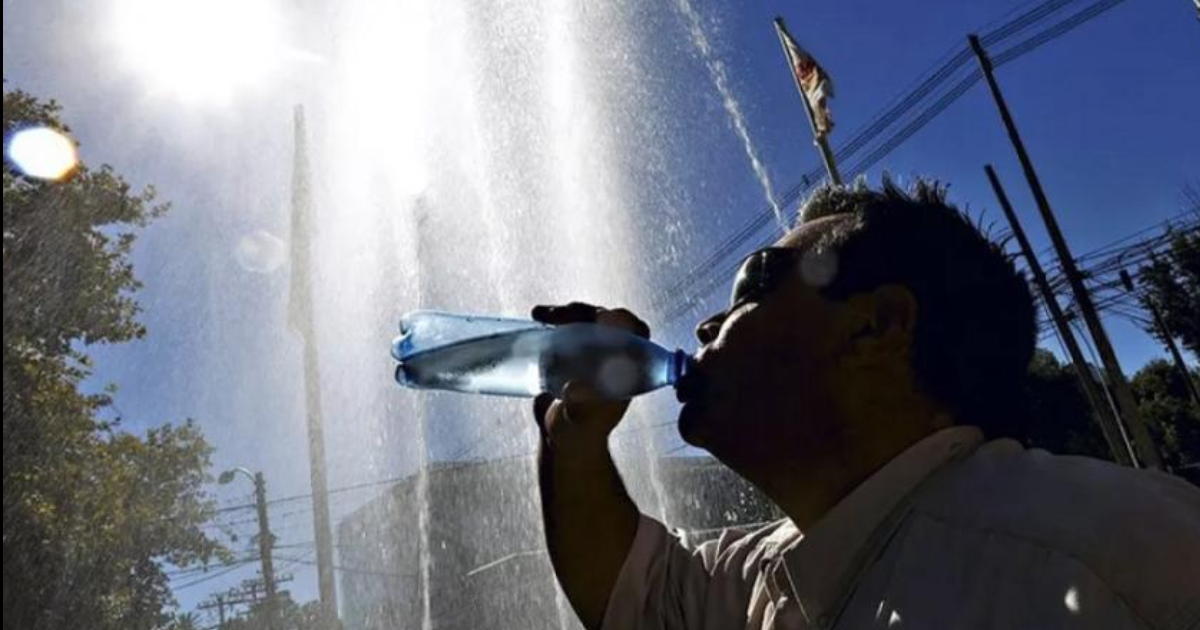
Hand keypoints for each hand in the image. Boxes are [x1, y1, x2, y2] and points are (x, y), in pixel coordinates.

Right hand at [530, 303, 650, 453]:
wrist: (561, 440)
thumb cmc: (579, 434)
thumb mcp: (580, 421)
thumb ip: (580, 407)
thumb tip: (573, 389)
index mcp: (625, 369)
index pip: (637, 334)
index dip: (624, 321)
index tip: (603, 317)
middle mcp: (611, 357)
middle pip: (606, 321)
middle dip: (583, 312)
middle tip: (560, 315)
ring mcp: (590, 354)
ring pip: (584, 320)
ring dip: (564, 313)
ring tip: (540, 314)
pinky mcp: (570, 354)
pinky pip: (566, 327)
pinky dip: (552, 319)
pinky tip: (536, 318)